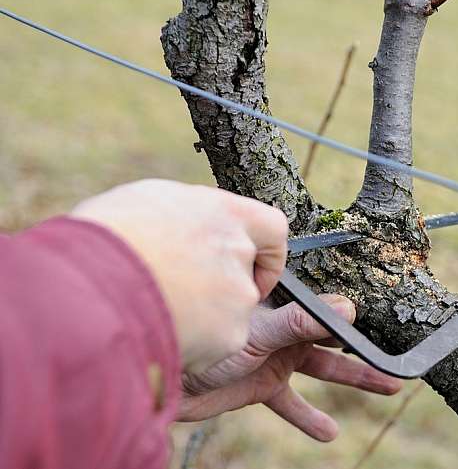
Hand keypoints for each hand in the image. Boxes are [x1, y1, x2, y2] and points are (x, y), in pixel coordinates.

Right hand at [71, 179, 287, 374]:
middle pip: (246, 277)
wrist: (89, 291)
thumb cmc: (105, 241)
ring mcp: (238, 296)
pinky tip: (157, 335)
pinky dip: (192, 347)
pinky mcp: (230, 336)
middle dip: (219, 292)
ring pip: (229, 313)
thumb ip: (184, 217)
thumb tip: (187, 224)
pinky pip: (215, 346)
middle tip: (180, 297)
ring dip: (201, 320)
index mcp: (224, 212)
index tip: (252, 263)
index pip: (273, 228)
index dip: (267, 251)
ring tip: (153, 314)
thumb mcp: (145, 204)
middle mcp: (239, 251)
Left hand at [177, 294, 403, 441]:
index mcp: (285, 305)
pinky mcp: (263, 385)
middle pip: (334, 338)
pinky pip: (292, 403)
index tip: (389, 323)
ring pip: (323, 368)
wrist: (164, 373)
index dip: (358, 315)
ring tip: (388, 388)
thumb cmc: (204, 338)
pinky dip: (309, 418)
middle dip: (364, 349)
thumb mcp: (259, 332)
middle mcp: (285, 328)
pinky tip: (330, 433)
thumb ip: (300, 323)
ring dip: (353, 378)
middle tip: (397, 358)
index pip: (328, 307)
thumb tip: (348, 309)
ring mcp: (276, 357)